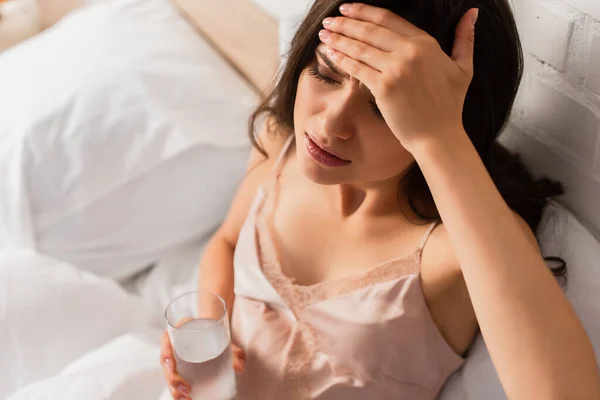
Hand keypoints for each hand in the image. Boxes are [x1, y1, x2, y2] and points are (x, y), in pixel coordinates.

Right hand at [159, 330, 245, 399]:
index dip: (166, 352)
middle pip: (165, 363)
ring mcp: (174, 358)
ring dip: (173, 389)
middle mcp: (173, 346)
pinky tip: (185, 399)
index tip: (173, 364)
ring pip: (168, 374)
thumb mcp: (227, 341)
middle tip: (187, 389)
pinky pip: (173, 380)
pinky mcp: (178, 368)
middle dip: (172, 379)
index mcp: (179, 332)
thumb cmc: (218, 335)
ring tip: (186, 398)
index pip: (166, 341)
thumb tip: (239, 368)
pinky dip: (177, 391)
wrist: (215, 333)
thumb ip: (236, 353)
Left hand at [319, 3, 477, 151]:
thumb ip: (465, 38)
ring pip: (360, 48)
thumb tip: (472, 12)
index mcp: (426, 43)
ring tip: (324, 33)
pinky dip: (342, 59)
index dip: (364, 11)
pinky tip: (330, 53)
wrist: (439, 136)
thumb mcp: (463, 68)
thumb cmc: (450, 105)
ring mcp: (396, 69)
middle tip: (329, 20)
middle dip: (345, 23)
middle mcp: (410, 52)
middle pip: (369, 30)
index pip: (388, 19)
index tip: (348, 8)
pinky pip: (357, 68)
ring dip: (338, 39)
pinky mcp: (384, 87)